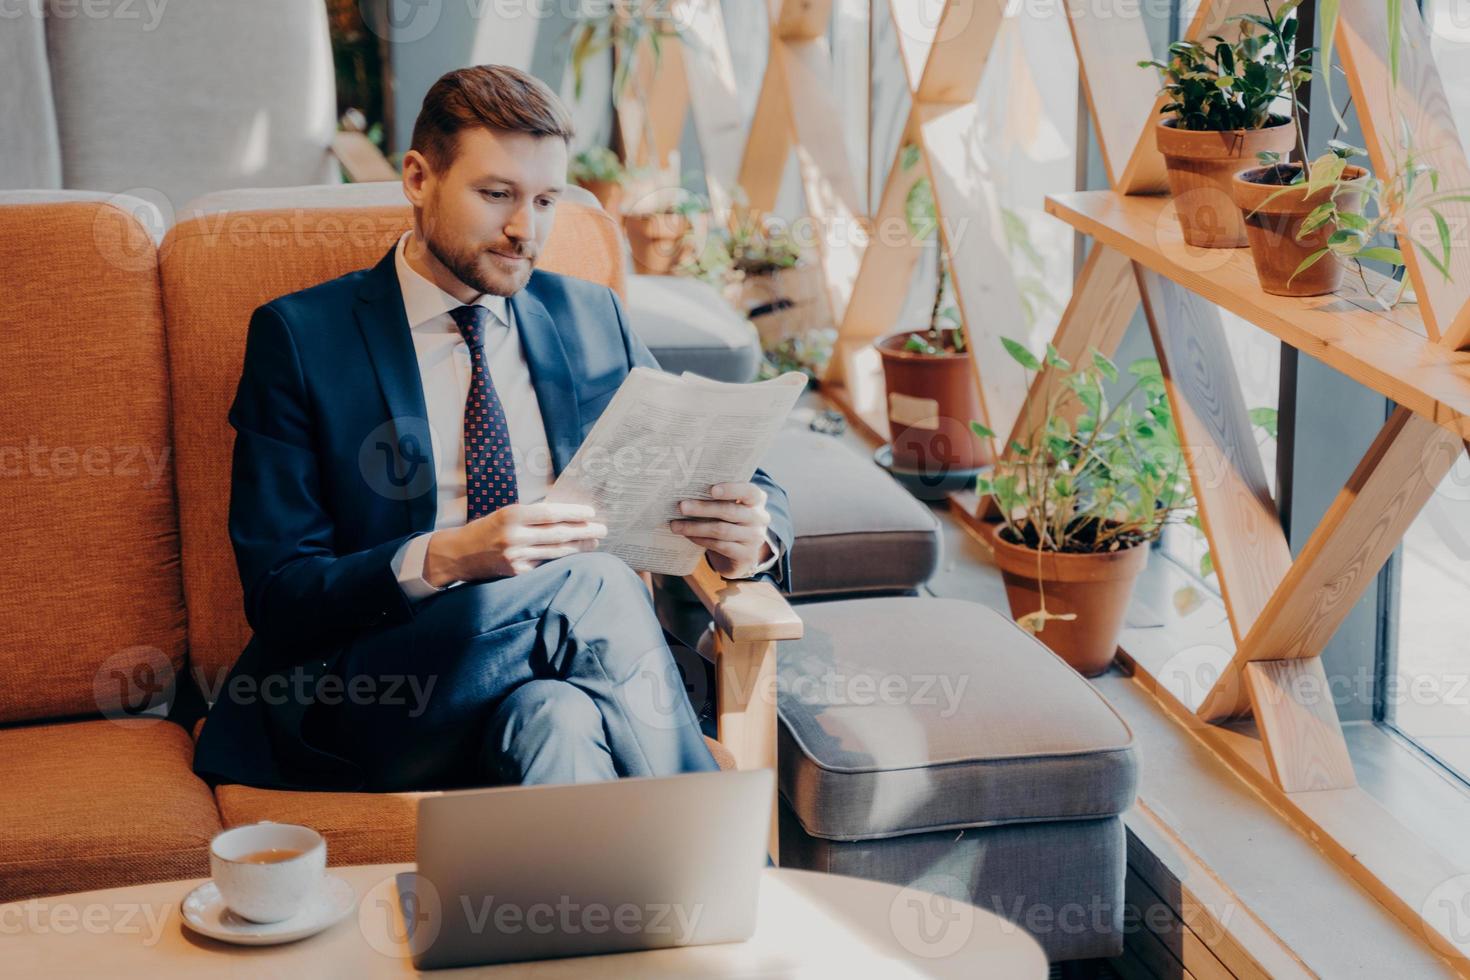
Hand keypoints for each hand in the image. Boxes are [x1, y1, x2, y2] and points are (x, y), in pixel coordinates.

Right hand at [424, 502, 606, 583]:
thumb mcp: (506, 514)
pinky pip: (545, 565)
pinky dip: (561, 560)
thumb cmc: (487, 529)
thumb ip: (533, 515)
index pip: (551, 513)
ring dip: (579, 547)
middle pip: (559, 533)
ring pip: (556, 552)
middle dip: (585, 531)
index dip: (574, 513)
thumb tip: (567, 513)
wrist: (458, 554)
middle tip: (603, 529)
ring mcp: (516, 557)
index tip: (591, 512)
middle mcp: (514, 536)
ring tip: (594, 542)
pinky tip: (575, 556)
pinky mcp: (516, 573)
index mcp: (512, 515)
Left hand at [670, 482, 773, 579]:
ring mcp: (754, 538)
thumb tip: (685, 490)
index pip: (749, 491)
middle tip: (681, 506)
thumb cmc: (729, 521)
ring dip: (696, 527)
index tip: (711, 489)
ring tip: (676, 525)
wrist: (740, 553)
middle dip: (703, 508)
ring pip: (722, 530)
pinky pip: (720, 546)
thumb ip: (717, 497)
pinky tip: (688, 536)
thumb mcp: (730, 506)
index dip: (731, 490)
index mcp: (757, 499)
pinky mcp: (746, 555)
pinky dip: (701, 540)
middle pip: (730, 511)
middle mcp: (760, 517)